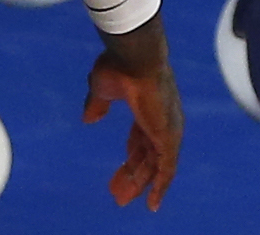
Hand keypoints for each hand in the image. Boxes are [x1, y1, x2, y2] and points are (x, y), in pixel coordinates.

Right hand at [85, 22, 179, 208]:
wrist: (134, 56)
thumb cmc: (119, 66)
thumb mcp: (102, 88)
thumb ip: (97, 103)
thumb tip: (90, 117)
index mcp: (147, 105)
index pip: (142, 138)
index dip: (131, 158)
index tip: (118, 176)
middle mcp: (161, 117)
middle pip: (149, 154)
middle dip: (134, 175)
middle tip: (117, 194)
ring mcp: (167, 125)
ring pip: (156, 164)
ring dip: (141, 184)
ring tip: (122, 200)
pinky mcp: (169, 134)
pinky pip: (168, 167)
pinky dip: (161, 185)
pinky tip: (152, 204)